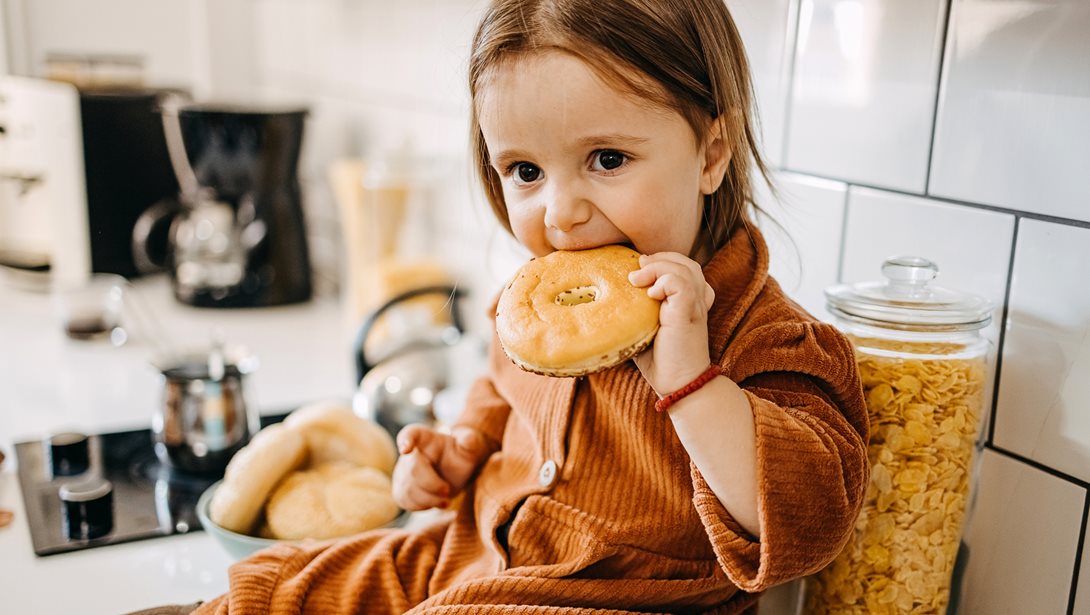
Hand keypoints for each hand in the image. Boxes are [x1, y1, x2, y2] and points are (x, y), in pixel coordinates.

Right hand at [392, 424, 493, 510]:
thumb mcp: (470, 446)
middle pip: (413, 470)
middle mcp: (409, 454)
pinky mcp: (401, 490)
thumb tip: (469, 439)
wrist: (455, 472)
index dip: (405, 440)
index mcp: (424, 437)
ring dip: (429, 499)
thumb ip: (470, 441)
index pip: (410, 434)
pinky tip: (437, 502)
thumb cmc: (461, 455)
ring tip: (446, 499)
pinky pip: (405, 501)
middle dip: (432, 484)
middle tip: (447, 490)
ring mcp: (402, 472)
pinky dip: (424, 506)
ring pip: (408, 490)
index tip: (405, 449)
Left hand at [628, 252, 715, 395]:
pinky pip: (682, 284)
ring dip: (657, 268)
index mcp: (689, 301)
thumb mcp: (644, 328)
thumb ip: (635, 309)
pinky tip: (650, 295)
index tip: (639, 271)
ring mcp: (695, 306)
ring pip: (685, 268)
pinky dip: (664, 281)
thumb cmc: (660, 360)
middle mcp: (696, 300)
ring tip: (637, 280)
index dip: (663, 262)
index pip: (683, 267)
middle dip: (660, 259)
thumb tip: (606, 297)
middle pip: (686, 263)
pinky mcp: (689, 314)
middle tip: (638, 268)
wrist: (678, 384)